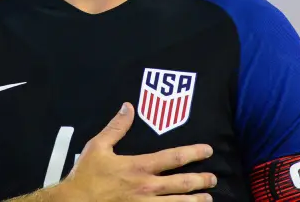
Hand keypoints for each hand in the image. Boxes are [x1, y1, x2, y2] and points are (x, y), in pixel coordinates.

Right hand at [58, 103, 216, 200]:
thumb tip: (129, 107)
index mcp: (139, 166)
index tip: (208, 150)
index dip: (194, 153)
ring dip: (195, 201)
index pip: (173, 157)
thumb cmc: (86, 175)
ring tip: (208, 198)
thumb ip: (116, 127)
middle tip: (213, 178)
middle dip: (201, 180)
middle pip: (182, 183)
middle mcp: (147, 186)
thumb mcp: (98, 146)